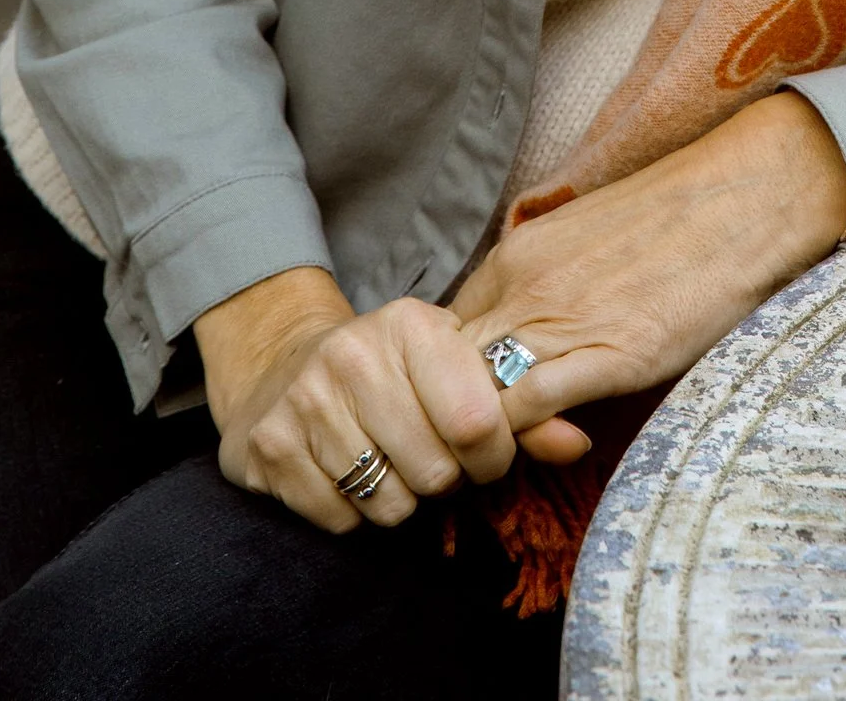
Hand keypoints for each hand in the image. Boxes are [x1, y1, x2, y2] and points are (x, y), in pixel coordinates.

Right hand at [196, 266, 516, 532]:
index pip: (476, 421)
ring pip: (390, 504)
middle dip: (446, 480)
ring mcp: (305, 402)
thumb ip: (518, 404)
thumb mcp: (452, 362)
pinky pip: (341, 519)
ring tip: (390, 460)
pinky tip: (346, 471)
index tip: (486, 454)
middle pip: (436, 472)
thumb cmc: (390, 368)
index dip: (493, 456)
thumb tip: (575, 444)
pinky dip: (353, 512)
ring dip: (401, 499)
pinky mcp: (270, 448)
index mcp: (410, 325)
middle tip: (431, 456)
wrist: (282, 362)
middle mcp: (353, 356)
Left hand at [451, 91, 845, 461]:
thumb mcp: (584, 244)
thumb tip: (522, 342)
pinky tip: (558, 445)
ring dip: (480, 440)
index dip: (440, 386)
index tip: (464, 413)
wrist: (743, 197)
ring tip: (506, 461)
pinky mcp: (607, 353)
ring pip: (474, 397)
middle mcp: (522, 285)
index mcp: (514, 256)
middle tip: (471, 453)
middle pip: (440, 372)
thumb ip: (543, 289)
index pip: (437, 338)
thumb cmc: (674, 220)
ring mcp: (561, 319)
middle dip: (446, 421)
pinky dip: (526, 440)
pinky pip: (529, 409)